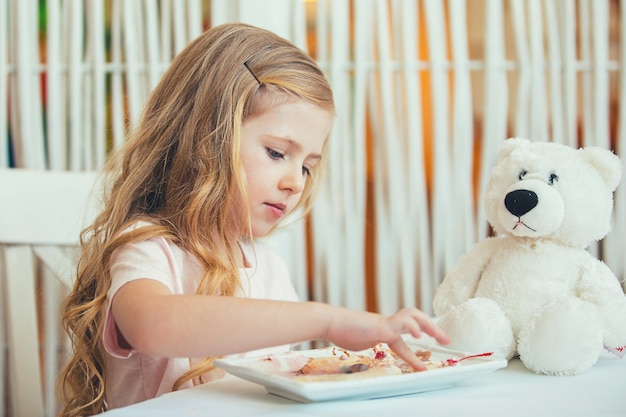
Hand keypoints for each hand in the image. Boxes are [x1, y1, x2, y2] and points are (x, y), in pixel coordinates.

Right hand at [324, 307, 450, 370]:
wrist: (330, 321)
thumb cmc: (340, 331)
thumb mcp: (359, 340)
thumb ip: (369, 341)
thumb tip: (368, 343)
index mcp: (383, 328)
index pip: (405, 337)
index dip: (416, 352)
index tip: (424, 364)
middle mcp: (387, 323)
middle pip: (415, 319)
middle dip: (432, 329)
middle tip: (446, 339)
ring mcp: (385, 323)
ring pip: (412, 316)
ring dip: (428, 325)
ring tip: (439, 335)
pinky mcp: (381, 325)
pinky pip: (401, 323)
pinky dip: (412, 327)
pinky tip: (418, 334)